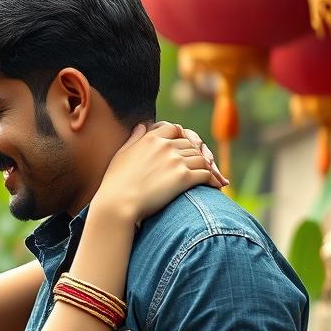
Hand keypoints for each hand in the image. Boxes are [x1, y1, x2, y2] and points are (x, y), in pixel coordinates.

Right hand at [95, 121, 227, 223]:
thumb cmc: (115, 184)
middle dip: (198, 155)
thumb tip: (143, 125)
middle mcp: (165, 146)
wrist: (117, 205)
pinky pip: (206, 175)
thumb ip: (134, 138)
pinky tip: (216, 186)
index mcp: (151, 138)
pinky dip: (213, 180)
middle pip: (191, 145)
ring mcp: (175, 161)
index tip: (186, 147)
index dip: (183, 137)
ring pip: (202, 159)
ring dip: (208, 168)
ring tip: (213, 177)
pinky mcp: (183, 178)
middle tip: (207, 166)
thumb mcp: (121, 155)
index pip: (175, 129)